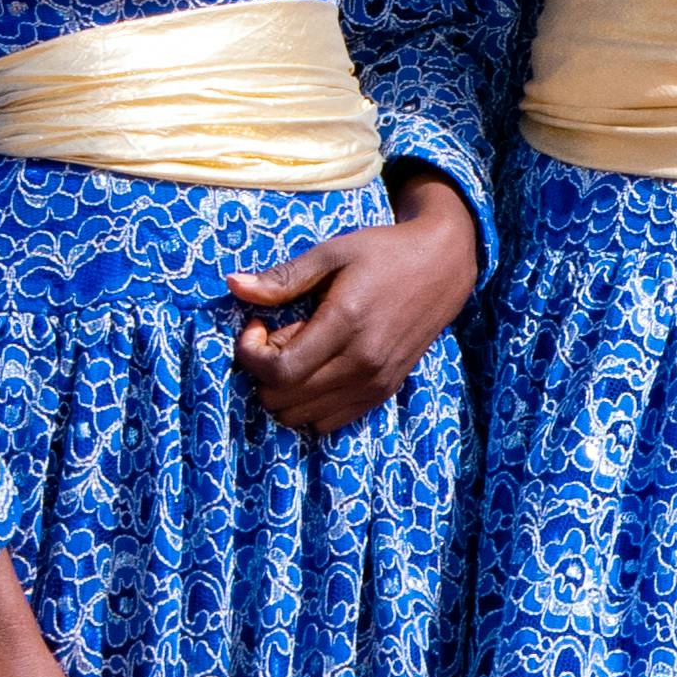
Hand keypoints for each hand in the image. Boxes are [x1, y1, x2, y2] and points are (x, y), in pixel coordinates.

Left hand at [227, 178, 478, 437]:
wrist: (442, 266)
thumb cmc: (383, 253)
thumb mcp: (331, 253)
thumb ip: (283, 278)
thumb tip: (233, 285)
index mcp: (346, 324)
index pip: (278, 370)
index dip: (251, 353)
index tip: (256, 324)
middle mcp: (362, 363)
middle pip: (284, 399)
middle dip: (264, 371)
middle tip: (275, 336)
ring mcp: (375, 383)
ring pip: (302, 417)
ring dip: (284, 390)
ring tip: (296, 353)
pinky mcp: (383, 392)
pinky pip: (329, 422)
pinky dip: (309, 404)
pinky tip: (315, 370)